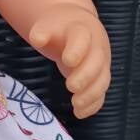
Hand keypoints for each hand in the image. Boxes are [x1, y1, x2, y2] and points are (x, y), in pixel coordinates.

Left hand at [28, 3, 110, 118]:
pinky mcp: (100, 77)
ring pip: (102, 79)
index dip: (77, 50)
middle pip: (96, 62)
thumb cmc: (59, 28)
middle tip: (71, 86)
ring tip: (76, 105)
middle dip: (86, 75)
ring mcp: (101, 64)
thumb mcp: (48, 26)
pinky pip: (101, 92)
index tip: (67, 61)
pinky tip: (80, 113)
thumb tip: (37, 39)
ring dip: (91, 94)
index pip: (82, 39)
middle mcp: (96, 47)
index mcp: (82, 30)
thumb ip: (41, 32)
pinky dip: (93, 104)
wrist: (75, 25)